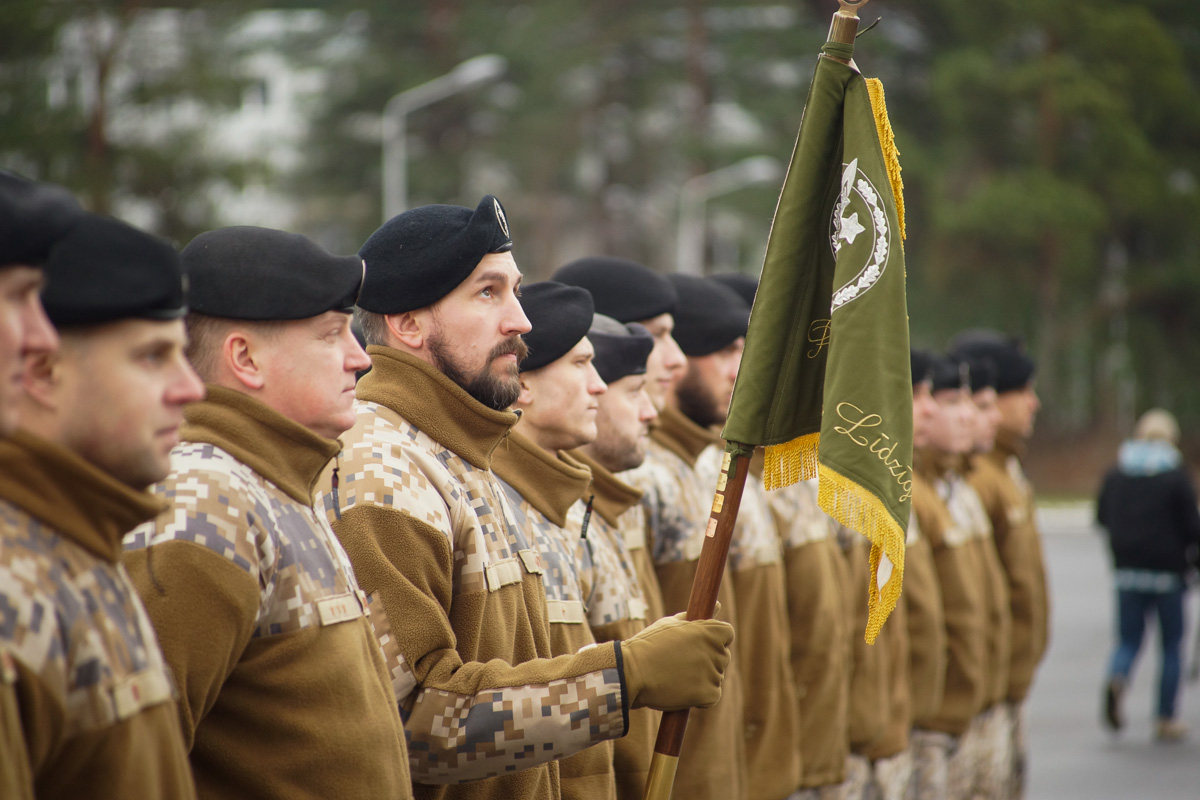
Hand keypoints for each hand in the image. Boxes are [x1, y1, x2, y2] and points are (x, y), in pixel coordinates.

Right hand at [618, 612, 733, 710]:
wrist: (631, 672)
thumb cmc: (648, 645)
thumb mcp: (670, 624)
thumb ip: (696, 617)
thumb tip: (718, 605)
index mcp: (709, 631)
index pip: (727, 634)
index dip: (715, 640)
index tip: (699, 645)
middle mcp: (715, 650)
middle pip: (723, 657)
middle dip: (707, 660)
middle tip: (681, 663)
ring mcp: (713, 673)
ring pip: (716, 677)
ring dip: (702, 679)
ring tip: (677, 676)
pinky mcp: (709, 694)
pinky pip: (713, 696)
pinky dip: (701, 697)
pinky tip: (682, 690)